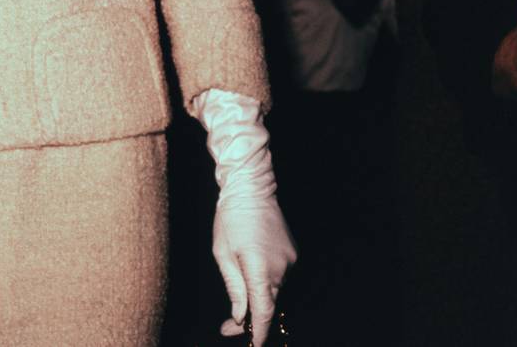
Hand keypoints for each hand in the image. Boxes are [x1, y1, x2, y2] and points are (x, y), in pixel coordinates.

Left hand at [193, 89, 295, 346]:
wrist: (251, 186)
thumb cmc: (231, 217)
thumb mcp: (223, 253)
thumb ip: (234, 288)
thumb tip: (239, 317)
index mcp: (261, 268)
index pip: (264, 312)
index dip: (259, 333)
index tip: (252, 345)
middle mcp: (281, 268)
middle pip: (271, 305)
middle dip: (253, 319)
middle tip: (230, 327)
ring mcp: (291, 261)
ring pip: (276, 292)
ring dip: (260, 299)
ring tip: (239, 299)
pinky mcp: (293, 254)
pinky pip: (280, 277)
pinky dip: (268, 283)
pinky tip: (252, 274)